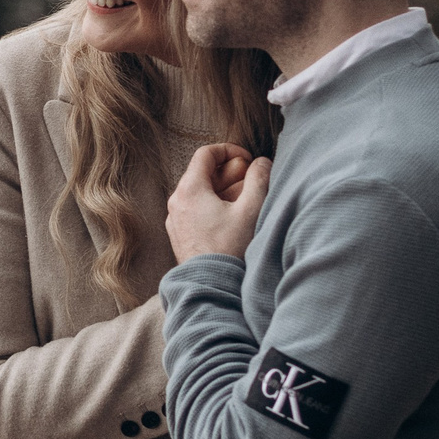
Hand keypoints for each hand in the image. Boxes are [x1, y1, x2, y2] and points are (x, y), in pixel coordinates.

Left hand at [168, 144, 271, 263]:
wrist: (211, 288)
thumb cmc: (230, 249)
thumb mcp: (251, 210)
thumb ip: (259, 179)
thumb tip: (262, 163)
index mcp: (189, 190)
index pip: (206, 153)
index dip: (230, 150)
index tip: (249, 161)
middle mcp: (176, 202)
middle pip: (203, 173)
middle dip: (231, 174)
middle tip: (252, 182)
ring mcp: (176, 220)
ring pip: (201, 193)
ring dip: (225, 191)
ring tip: (247, 203)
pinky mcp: (180, 236)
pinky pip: (197, 211)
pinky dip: (215, 207)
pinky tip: (233, 221)